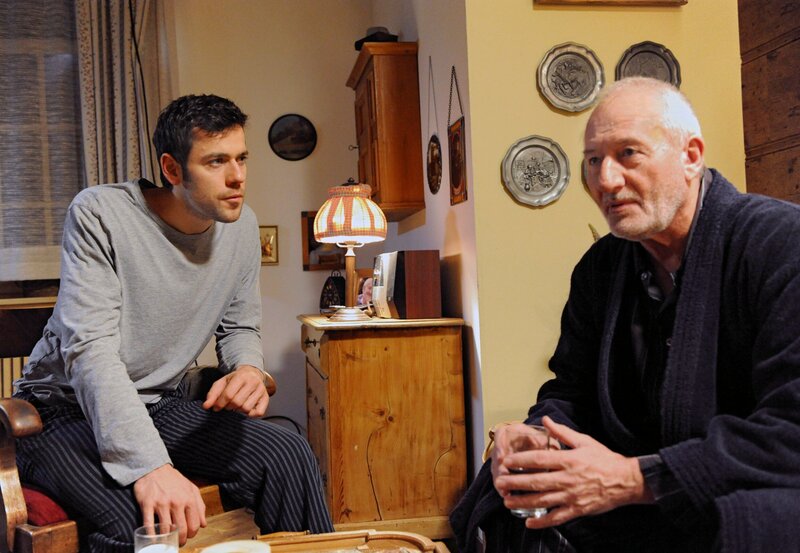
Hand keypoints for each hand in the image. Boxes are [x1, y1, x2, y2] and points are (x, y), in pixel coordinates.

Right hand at [133, 464, 205, 544]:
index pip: (194, 524)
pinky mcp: (148, 504)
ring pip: (166, 529)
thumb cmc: (174, 480)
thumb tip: (204, 524)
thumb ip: (199, 506)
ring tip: (166, 541)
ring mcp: (162, 503)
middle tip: (177, 542)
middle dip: (180, 540)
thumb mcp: (191, 489)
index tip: (188, 536)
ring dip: (166, 539)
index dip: (192, 534)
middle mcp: (177, 501)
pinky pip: (149, 524)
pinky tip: (153, 538)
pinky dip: (151, 535)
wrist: (154, 468)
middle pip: (181, 529)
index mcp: (189, 499)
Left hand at [202, 365, 269, 416]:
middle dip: (229, 407)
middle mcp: (253, 383)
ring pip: (246, 408)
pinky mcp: (266, 398)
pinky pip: (258, 412)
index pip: (229, 394)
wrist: (251, 373)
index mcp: (241, 377)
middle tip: (227, 405)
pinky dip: (250, 414)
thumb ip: (213, 394)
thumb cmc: (236, 379)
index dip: (220, 403)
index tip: (216, 407)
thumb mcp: (222, 382)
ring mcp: (261, 391)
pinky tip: (245, 410)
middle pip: (237, 402)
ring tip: (236, 405)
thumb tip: (206, 406)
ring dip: (238, 410)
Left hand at [494, 416, 652, 527]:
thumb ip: (562, 432)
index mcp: (568, 459)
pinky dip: (542, 521)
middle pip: (536, 481)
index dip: (521, 460)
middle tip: (500, 483)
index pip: (539, 459)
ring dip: (523, 501)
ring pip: (543, 500)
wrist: (627, 481)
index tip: (506, 462)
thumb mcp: (584, 441)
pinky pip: (557, 517)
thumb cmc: (604, 459)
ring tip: (507, 501)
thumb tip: (545, 420)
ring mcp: (572, 496)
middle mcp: (568, 478)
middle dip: (516, 483)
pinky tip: (529, 522)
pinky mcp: (578, 510)